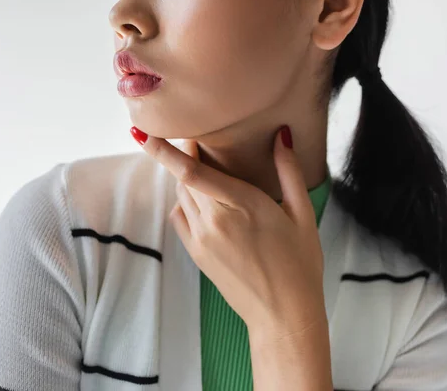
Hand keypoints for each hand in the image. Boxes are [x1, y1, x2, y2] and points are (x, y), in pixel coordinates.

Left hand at [131, 125, 327, 334]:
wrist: (283, 314)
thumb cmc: (300, 264)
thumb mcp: (302, 214)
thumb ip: (289, 171)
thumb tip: (282, 135)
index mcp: (242, 206)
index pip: (192, 171)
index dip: (165, 150)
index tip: (143, 131)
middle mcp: (215, 221)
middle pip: (184, 178)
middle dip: (185, 155)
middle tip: (199, 139)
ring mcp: (201, 240)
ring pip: (181, 196)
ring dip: (186, 178)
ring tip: (205, 168)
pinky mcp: (196, 254)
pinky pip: (179, 217)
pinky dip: (185, 202)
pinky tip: (203, 199)